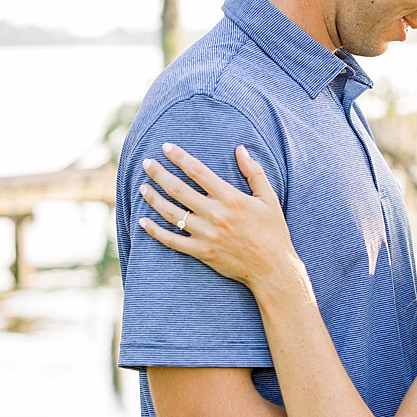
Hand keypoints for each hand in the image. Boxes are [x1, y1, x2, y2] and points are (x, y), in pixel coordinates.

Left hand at [137, 142, 299, 291]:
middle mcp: (215, 214)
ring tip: (142, 187)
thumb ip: (254, 172)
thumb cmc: (273, 232)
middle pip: (179, 189)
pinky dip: (155, 231)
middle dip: (159, 174)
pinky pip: (172, 241)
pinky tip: (142, 222)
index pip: (198, 171)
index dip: (179, 157)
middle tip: (146, 164)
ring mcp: (206, 235)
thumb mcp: (269, 198)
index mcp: (231, 198)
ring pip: (171, 213)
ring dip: (154, 199)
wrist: (273, 269)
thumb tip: (240, 149)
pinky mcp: (201, 253)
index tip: (166, 147)